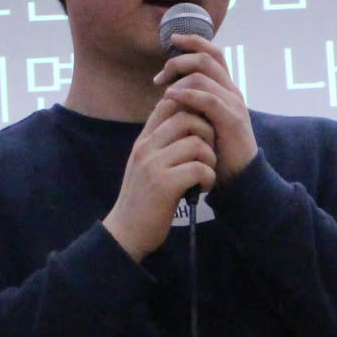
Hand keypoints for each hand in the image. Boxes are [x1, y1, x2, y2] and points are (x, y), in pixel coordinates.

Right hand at [102, 96, 215, 260]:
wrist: (126, 233)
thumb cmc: (143, 200)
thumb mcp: (145, 166)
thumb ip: (160, 145)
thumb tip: (184, 122)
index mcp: (143, 141)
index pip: (168, 104)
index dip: (191, 110)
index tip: (200, 131)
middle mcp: (145, 148)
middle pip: (186, 117)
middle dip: (206, 132)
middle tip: (207, 154)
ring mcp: (153, 165)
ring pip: (196, 143)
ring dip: (210, 159)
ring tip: (206, 174)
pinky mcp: (164, 185)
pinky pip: (199, 168)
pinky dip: (209, 178)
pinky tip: (203, 188)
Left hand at [151, 33, 257, 184]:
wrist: (240, 178)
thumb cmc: (217, 151)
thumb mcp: (202, 121)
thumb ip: (192, 104)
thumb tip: (168, 89)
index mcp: (226, 89)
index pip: (213, 53)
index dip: (193, 41)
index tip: (171, 40)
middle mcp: (232, 91)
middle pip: (207, 57)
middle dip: (179, 60)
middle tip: (160, 77)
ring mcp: (234, 104)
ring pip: (205, 74)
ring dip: (179, 78)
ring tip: (163, 90)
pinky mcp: (232, 120)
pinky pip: (208, 98)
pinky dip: (187, 94)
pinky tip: (170, 97)